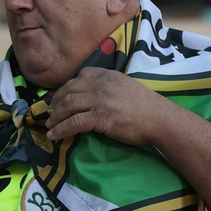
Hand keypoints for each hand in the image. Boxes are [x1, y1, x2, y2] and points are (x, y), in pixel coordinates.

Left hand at [45, 67, 175, 146]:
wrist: (160, 119)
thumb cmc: (147, 107)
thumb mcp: (127, 86)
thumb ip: (110, 87)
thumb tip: (95, 95)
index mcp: (108, 75)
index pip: (81, 75)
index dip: (67, 86)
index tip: (61, 96)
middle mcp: (101, 84)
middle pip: (69, 89)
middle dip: (56, 101)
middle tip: (49, 111)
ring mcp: (100, 100)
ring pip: (67, 105)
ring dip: (55, 116)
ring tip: (49, 124)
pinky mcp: (100, 117)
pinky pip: (73, 123)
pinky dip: (60, 130)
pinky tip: (54, 136)